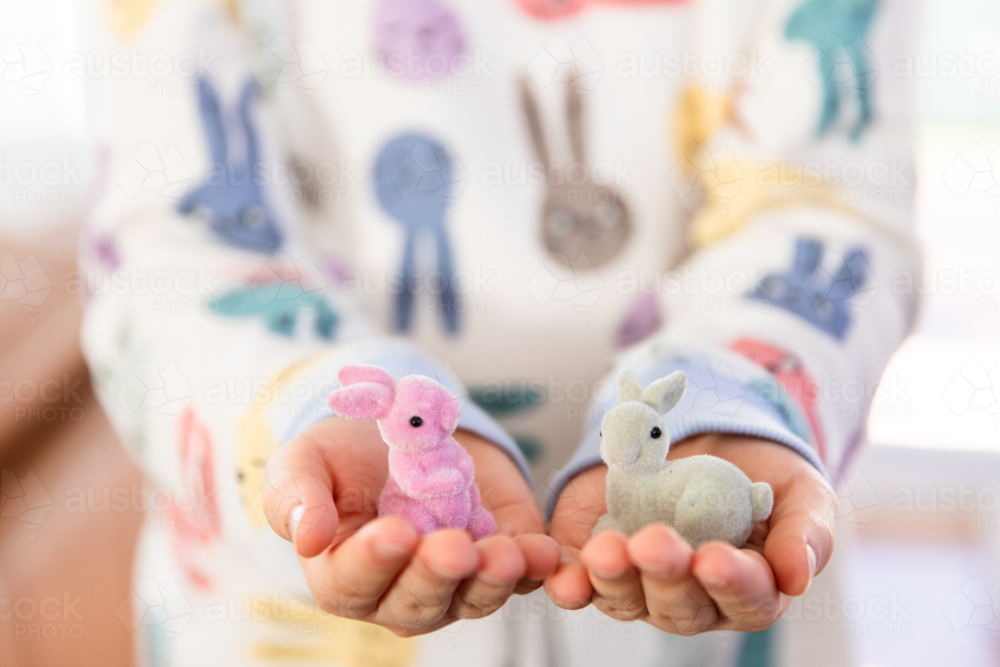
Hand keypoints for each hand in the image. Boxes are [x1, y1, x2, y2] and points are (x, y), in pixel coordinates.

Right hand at [263, 418, 559, 636]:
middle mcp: (399, 592)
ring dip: (491, 580)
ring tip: (504, 554)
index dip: (374, 560)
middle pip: (419, 601)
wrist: (399, 431)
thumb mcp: (304, 462)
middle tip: (452, 548)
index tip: (394, 533)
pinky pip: (520, 575)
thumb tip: (306, 537)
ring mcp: (455, 582)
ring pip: (473, 597)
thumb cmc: (340, 455)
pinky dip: (534, 566)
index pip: (354, 581)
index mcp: (343, 576)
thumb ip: (294, 497)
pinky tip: (544, 551)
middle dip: (438, 575)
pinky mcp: (500, 558)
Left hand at [545, 433, 836, 633]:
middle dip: (666, 577)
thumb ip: (807, 530)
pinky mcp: (594, 563)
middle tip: (656, 544)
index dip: (732, 583)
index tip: (715, 558)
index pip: (746, 600)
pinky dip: (568, 584)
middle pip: (680, 607)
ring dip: (614, 580)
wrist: (704, 436)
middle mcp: (691, 598)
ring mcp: (639, 584)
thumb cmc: (761, 474)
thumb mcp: (801, 491)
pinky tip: (562, 576)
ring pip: (625, 599)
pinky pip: (577, 584)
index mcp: (748, 589)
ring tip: (608, 550)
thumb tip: (798, 577)